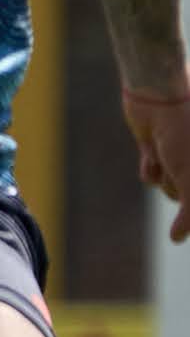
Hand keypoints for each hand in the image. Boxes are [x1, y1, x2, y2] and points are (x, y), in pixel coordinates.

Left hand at [126, 79, 189, 243]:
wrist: (157, 97)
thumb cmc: (182, 134)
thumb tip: (178, 239)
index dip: (189, 213)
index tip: (177, 180)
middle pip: (185, 198)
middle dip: (177, 187)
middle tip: (176, 165)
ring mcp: (181, 160)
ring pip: (168, 188)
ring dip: (163, 175)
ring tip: (165, 154)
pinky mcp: (159, 153)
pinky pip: (152, 176)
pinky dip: (149, 167)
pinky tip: (151, 149)